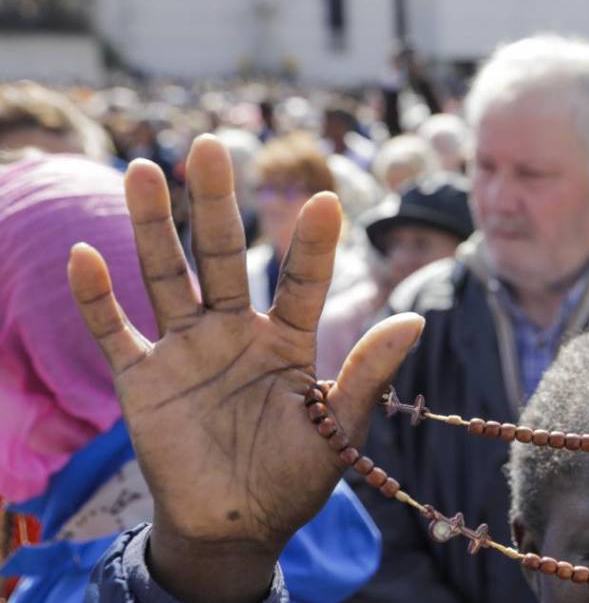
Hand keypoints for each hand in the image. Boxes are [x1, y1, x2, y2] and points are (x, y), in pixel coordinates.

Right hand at [67, 136, 423, 602]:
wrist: (238, 528)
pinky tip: (86, 255)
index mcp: (288, 339)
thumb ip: (370, 372)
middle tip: (213, 145)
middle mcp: (235, 331)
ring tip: (145, 170)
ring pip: (167, 275)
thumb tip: (416, 318)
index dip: (313, 244)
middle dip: (218, 203)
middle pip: (225, 255)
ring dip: (154, 226)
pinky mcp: (144, 379)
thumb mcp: (340, 427)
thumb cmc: (295, 476)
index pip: (303, 280)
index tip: (326, 200)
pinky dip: (97, 298)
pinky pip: (114, 332)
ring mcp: (186, 350)